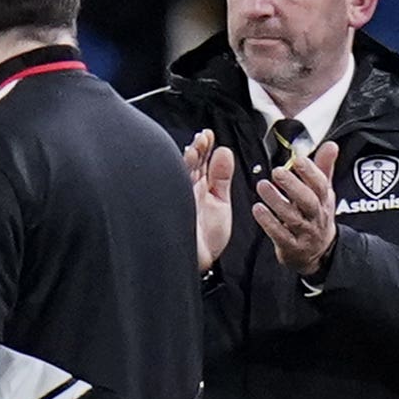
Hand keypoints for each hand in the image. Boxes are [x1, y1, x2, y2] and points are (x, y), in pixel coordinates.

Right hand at [184, 130, 235, 272]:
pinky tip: (190, 159)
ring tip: (200, 143)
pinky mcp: (173, 202)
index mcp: (199, 189)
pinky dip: (182, 169)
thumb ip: (222, 179)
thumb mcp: (221, 204)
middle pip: (190, 163)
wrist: (196, 262)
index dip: (205, 149)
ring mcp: (179, 196)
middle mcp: (187, 190)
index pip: (201, 163)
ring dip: (191, 155)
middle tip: (205, 136)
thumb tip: (225, 152)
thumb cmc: (206, 241)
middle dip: (197, 148)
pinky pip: (174, 182)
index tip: (210, 136)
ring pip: (181, 170)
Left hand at [252, 138, 338, 277]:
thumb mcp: (324, 193)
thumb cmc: (316, 215)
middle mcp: (316, 216)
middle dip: (293, 185)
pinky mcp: (291, 246)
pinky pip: (279, 234)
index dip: (310, 172)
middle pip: (308, 201)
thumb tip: (331, 145)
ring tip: (262, 186)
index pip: (321, 185)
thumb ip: (324, 168)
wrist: (318, 252)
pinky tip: (258, 209)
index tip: (298, 159)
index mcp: (324, 201)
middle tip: (277, 171)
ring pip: (292, 217)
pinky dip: (268, 222)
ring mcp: (304, 233)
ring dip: (276, 201)